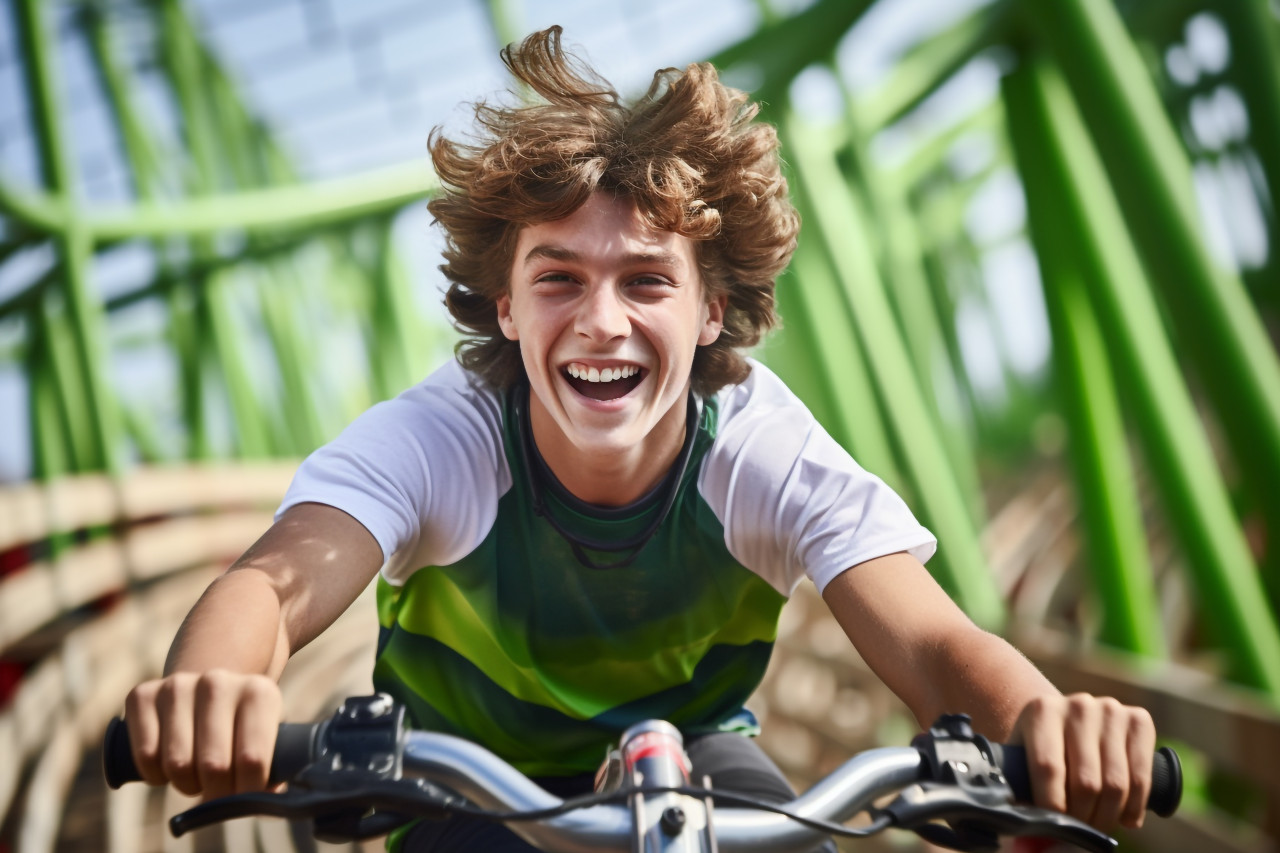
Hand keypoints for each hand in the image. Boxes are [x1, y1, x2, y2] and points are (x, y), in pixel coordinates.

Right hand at [124, 670, 282, 799]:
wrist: (208, 691)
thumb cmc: (242, 728)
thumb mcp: (268, 740)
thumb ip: (271, 773)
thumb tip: (261, 804)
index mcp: (259, 693)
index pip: (252, 760)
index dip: (246, 792)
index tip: (243, 801)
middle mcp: (218, 683)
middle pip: (213, 766)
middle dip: (215, 793)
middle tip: (217, 791)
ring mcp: (178, 686)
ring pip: (177, 764)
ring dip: (185, 784)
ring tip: (196, 774)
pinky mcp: (143, 694)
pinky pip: (145, 756)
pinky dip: (155, 774)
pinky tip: (168, 766)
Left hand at [1012, 693, 1155, 830]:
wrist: (1069, 718)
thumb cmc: (1040, 747)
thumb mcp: (1023, 759)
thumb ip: (1020, 788)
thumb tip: (1025, 829)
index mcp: (1041, 711)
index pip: (1048, 768)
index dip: (1054, 806)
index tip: (1056, 827)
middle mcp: (1078, 705)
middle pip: (1086, 782)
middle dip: (1083, 818)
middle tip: (1079, 831)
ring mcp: (1111, 710)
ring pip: (1116, 784)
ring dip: (1108, 817)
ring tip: (1098, 826)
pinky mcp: (1139, 719)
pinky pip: (1142, 778)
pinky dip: (1134, 807)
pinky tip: (1124, 818)